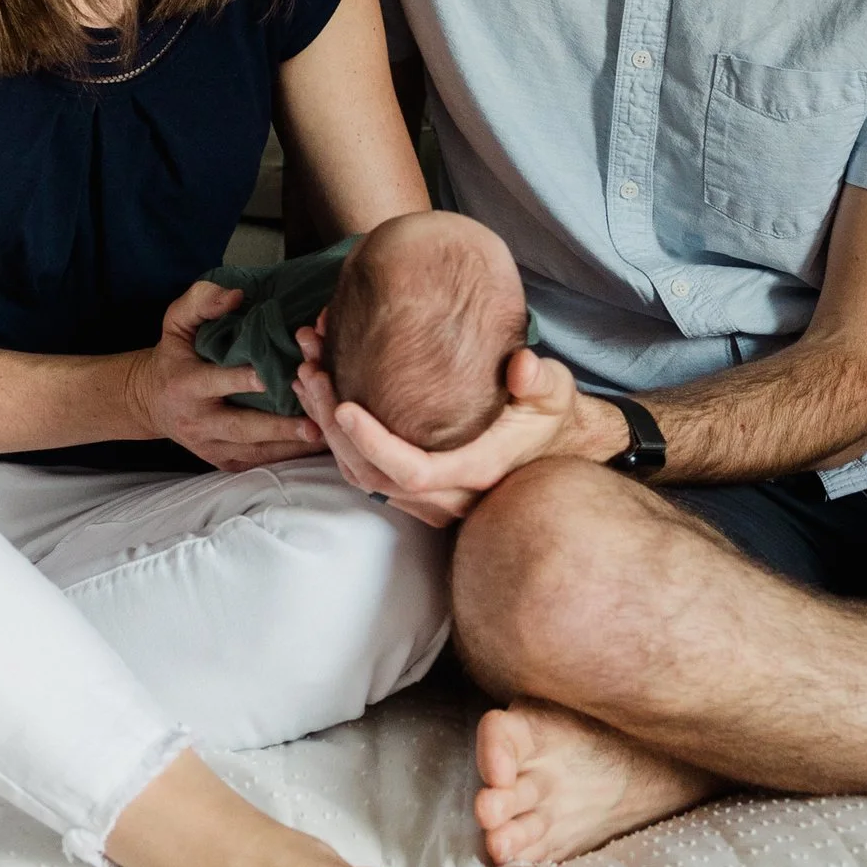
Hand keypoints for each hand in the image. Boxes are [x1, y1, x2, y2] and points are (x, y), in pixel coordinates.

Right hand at [132, 282, 324, 471]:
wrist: (152, 401)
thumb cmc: (174, 355)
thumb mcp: (176, 321)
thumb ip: (200, 302)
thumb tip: (235, 296)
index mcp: (185, 384)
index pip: (214, 383)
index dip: (240, 380)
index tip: (269, 377)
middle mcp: (197, 420)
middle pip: (240, 427)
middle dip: (277, 427)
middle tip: (313, 424)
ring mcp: (210, 446)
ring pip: (254, 450)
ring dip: (290, 446)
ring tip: (325, 438)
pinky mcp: (223, 460)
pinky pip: (257, 462)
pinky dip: (286, 456)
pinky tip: (315, 448)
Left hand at [293, 329, 587, 527]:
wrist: (558, 449)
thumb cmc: (550, 415)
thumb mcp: (554, 390)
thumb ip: (540, 379)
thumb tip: (523, 367)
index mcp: (475, 471)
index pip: (411, 471)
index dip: (373, 443)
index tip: (344, 405)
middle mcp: (448, 496)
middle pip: (371, 476)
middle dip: (333, 426)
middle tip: (311, 371)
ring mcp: (430, 500)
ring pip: (361, 478)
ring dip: (326, 430)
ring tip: (308, 376)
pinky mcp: (417, 492)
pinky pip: (366, 475)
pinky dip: (338, 440)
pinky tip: (322, 399)